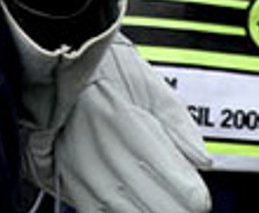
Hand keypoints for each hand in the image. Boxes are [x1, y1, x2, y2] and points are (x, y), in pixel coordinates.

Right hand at [46, 30, 210, 212]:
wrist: (55, 61)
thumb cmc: (102, 66)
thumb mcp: (149, 83)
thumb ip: (179, 124)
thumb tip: (202, 161)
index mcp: (121, 118)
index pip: (175, 182)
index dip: (194, 196)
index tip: (198, 196)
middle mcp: (99, 148)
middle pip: (157, 206)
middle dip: (178, 207)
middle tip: (185, 200)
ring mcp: (81, 168)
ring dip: (152, 211)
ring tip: (162, 202)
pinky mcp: (67, 179)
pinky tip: (134, 204)